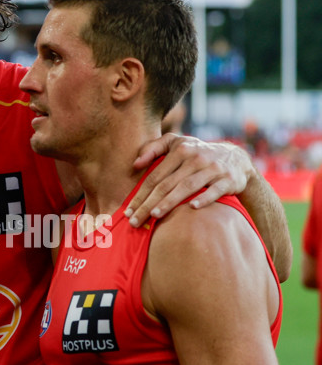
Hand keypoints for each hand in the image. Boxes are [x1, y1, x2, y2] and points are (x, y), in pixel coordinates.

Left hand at [125, 134, 252, 227]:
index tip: (128, 211)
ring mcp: (212, 168)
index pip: (155, 176)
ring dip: (170, 202)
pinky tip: (192, 208)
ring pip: (187, 187)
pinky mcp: (228, 179)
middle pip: (166, 184)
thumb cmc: (198, 154)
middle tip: (135, 221)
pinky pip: (215, 190)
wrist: (236, 158)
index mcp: (180, 150)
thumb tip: (135, 164)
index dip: (140, 194)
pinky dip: (204, 198)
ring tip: (154, 215)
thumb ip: (154, 148)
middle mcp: (195, 158)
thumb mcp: (177, 143)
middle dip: (148, 204)